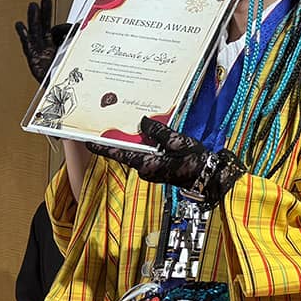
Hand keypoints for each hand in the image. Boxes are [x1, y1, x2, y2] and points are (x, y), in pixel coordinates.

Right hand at [14, 0, 72, 83]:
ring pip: (35, 32)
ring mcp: (39, 53)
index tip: (75, 26)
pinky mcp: (33, 58)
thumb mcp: (77, 55)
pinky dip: (23, 33)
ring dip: (34, 18)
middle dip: (45, 13)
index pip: (59, 31)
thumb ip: (77, 41)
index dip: (65, 27)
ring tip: (33, 6)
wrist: (61, 93)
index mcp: (59, 48)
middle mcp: (48, 49)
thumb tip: (80, 25)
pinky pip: (27, 44)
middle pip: (45, 27)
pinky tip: (19, 24)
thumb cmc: (68, 77)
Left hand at [87, 118, 243, 205]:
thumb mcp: (177, 142)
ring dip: (137, 140)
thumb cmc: (196, 163)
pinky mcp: (159, 170)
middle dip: (121, 138)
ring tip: (134, 125)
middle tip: (111, 123)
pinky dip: (147, 145)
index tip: (89, 142)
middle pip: (128, 151)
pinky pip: (148, 155)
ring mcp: (152, 171)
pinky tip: (151, 134)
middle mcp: (146, 170)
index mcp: (147, 164)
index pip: (120, 154)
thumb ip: (158, 132)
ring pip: (139, 152)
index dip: (103, 147)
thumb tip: (143, 122)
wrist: (211, 178)